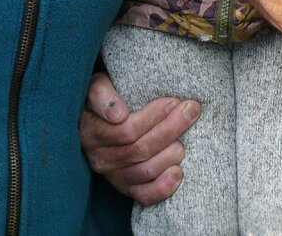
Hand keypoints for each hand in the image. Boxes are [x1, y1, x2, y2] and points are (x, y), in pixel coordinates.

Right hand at [80, 71, 200, 204]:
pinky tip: (178, 173)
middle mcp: (100, 158)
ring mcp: (113, 176)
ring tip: (185, 139)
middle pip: (140, 149)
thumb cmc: (103, 98)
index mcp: (91, 132)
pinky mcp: (126, 189)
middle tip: (191, 111)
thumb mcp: (96, 87)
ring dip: (169, 155)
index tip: (174, 100)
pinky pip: (144, 195)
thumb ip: (102, 94)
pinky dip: (163, 187)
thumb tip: (118, 113)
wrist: (99, 118)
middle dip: (170, 129)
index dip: (153, 116)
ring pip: (145, 171)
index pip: (125, 130)